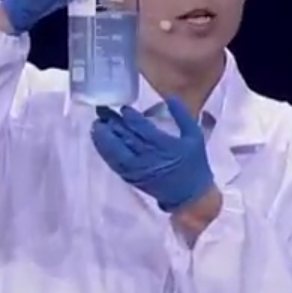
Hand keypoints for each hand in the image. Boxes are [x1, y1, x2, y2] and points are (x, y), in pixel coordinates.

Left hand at [90, 102, 215, 212]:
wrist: (190, 196)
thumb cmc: (194, 163)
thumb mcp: (195, 136)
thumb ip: (182, 116)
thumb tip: (169, 97)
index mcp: (165, 146)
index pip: (141, 128)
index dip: (130, 117)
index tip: (123, 108)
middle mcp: (148, 158)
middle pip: (125, 138)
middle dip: (111, 123)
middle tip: (102, 110)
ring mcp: (137, 169)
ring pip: (115, 151)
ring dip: (103, 137)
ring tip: (96, 124)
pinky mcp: (131, 178)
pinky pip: (114, 163)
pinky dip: (104, 151)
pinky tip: (99, 141)